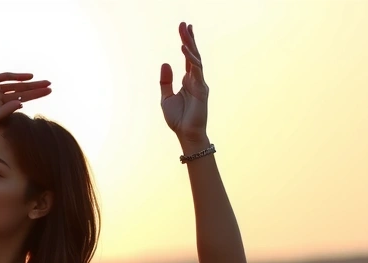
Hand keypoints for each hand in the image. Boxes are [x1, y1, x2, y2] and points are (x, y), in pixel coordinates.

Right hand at [0, 73, 51, 125]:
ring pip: (15, 84)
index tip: (48, 93)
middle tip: (51, 86)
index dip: (35, 97)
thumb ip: (3, 112)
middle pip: (22, 91)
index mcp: (0, 107)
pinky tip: (27, 76)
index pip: (22, 101)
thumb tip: (21, 104)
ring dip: (29, 83)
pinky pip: (3, 76)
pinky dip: (15, 76)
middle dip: (36, 89)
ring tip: (43, 82)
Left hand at [160, 22, 208, 141]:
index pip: (188, 58)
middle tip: (185, 24)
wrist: (186, 134)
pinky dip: (190, 59)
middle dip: (189, 39)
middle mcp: (196, 80)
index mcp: (188, 81)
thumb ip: (165, 81)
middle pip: (193, 55)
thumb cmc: (178, 119)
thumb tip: (165, 63)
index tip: (185, 28)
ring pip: (195, 59)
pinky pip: (196, 71)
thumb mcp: (166, 98)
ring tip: (184, 30)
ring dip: (189, 44)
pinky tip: (183, 49)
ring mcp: (200, 84)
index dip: (187, 43)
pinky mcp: (201, 90)